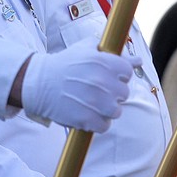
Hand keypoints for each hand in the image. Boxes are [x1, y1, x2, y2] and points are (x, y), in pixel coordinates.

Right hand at [19, 42, 133, 131]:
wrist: (39, 83)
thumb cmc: (65, 64)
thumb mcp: (86, 50)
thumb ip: (114, 54)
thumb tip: (137, 60)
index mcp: (104, 62)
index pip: (127, 72)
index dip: (118, 75)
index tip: (107, 77)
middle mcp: (102, 81)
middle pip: (124, 93)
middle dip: (113, 93)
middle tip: (97, 90)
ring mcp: (95, 102)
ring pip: (116, 111)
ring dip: (106, 109)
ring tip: (92, 103)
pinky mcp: (87, 119)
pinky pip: (104, 126)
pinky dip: (97, 123)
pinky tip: (87, 113)